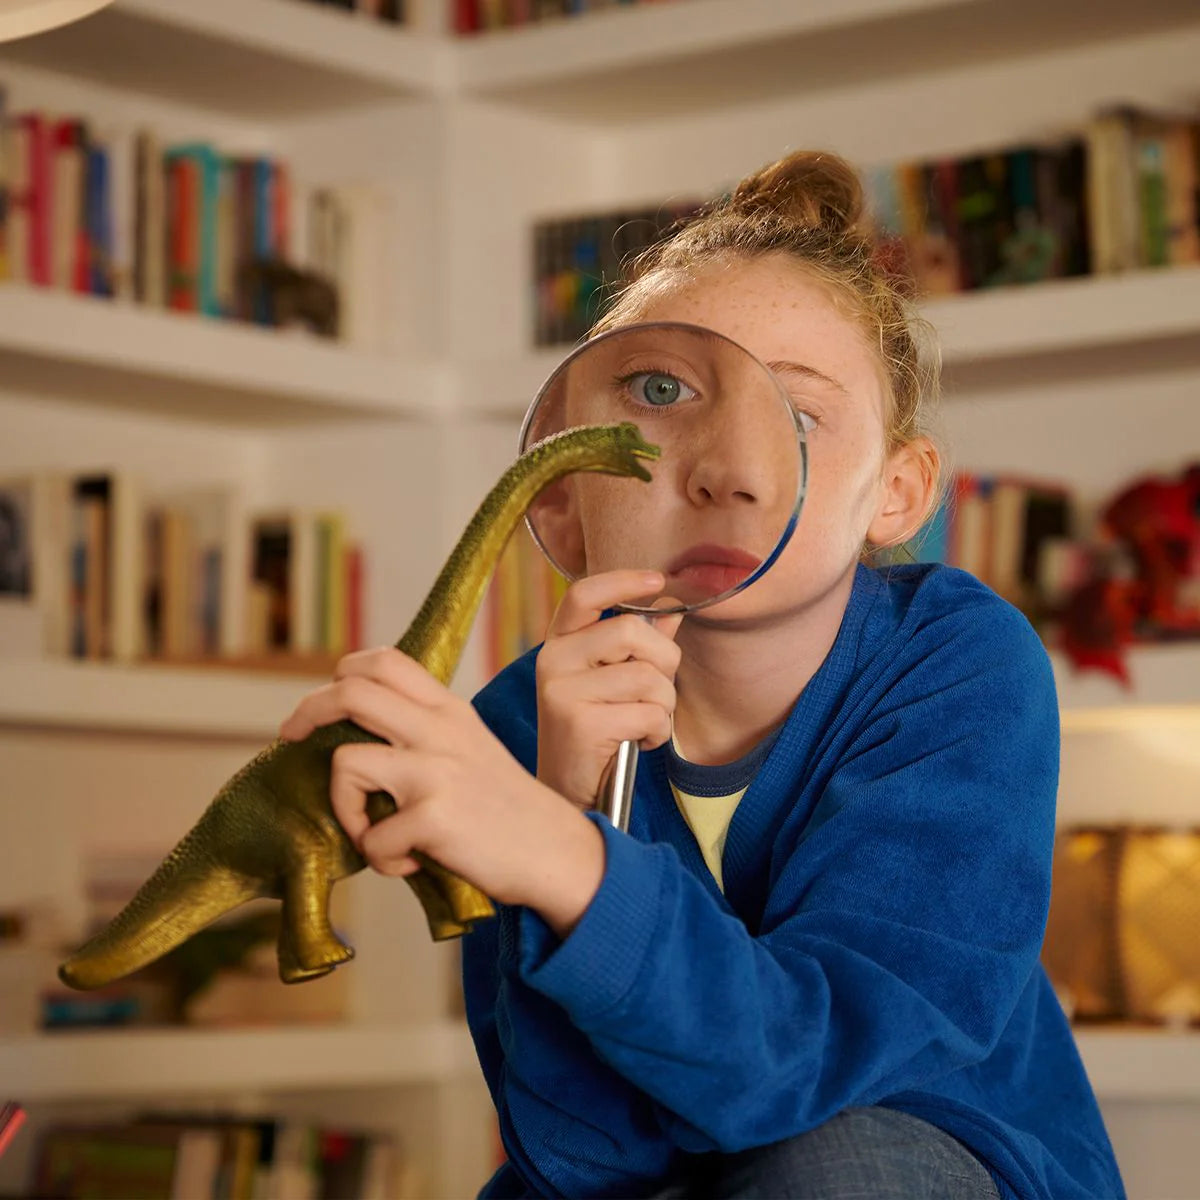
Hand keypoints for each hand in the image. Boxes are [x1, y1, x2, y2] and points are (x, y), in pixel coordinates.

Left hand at [278, 647, 605, 935]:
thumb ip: (427, 731)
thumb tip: (361, 734)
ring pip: (346, 763)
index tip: (324, 704)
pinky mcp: (433, 817)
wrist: (556, 851)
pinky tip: (411, 863)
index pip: (384, 661)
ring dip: (346, 809)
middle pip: (350, 693)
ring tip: (377, 833)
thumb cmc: (507, 808)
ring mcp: (435, 771)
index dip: (342, 674)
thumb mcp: (471, 746)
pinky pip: (372, 838)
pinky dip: (383, 859)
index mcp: (449, 710)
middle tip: (292, 738)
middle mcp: (440, 730)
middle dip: (306, 713)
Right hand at [535, 570, 683, 810]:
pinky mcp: (580, 724)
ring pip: (647, 676)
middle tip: (657, 690)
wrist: (567, 792)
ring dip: (664, 704)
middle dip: (664, 661)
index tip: (657, 580)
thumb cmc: (594, 732)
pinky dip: (658, 731)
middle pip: (631, 631)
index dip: (623, 581)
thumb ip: (639, 643)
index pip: (584, 594)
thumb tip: (670, 606)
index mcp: (558, 644)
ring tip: (643, 722)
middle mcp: (553, 661)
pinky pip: (649, 712)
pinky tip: (639, 742)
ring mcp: (563, 692)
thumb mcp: (611, 681)